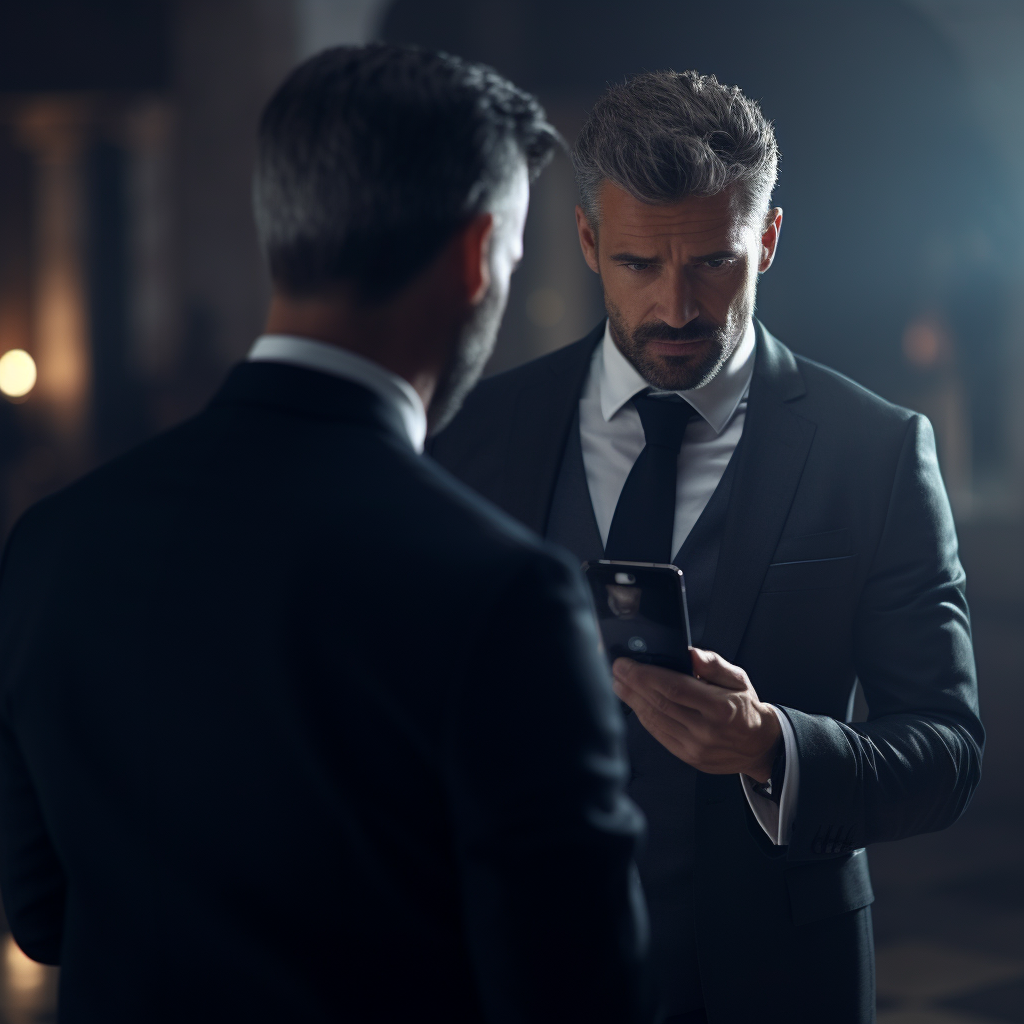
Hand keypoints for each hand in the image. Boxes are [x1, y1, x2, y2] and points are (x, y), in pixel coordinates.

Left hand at [611, 648, 780, 781]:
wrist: (759, 745)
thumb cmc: (744, 707)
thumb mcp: (738, 678)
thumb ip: (713, 664)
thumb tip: (690, 653)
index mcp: (720, 706)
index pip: (674, 688)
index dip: (645, 676)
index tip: (626, 664)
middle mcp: (706, 729)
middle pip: (659, 704)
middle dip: (632, 685)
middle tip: (616, 671)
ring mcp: (696, 747)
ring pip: (655, 720)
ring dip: (633, 701)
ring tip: (620, 685)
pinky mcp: (689, 757)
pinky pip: (659, 735)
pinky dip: (644, 718)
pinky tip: (636, 704)